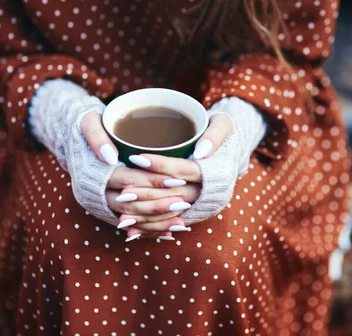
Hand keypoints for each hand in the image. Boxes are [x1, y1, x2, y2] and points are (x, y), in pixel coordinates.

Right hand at [81, 112, 188, 239]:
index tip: (177, 179)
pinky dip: (149, 229)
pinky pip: (130, 225)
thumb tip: (111, 157)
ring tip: (181, 223)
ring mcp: (102, 204)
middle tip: (184, 203)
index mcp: (94, 173)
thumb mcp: (88, 123)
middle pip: (131, 205)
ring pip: (132, 219)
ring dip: (156, 222)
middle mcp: (96, 193)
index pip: (128, 180)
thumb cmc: (88, 126)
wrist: (76, 141)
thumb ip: (97, 137)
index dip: (153, 181)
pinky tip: (169, 230)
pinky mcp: (108, 210)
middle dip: (159, 206)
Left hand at [123, 113, 232, 238]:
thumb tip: (201, 152)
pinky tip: (129, 227)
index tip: (136, 158)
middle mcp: (209, 193)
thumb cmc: (220, 133)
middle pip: (174, 196)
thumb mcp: (223, 125)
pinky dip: (149, 226)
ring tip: (121, 211)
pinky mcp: (193, 213)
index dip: (160, 166)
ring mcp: (200, 205)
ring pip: (170, 214)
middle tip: (122, 192)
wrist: (230, 153)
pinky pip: (169, 222)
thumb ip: (215, 134)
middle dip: (147, 195)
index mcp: (215, 172)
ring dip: (145, 215)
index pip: (183, 170)